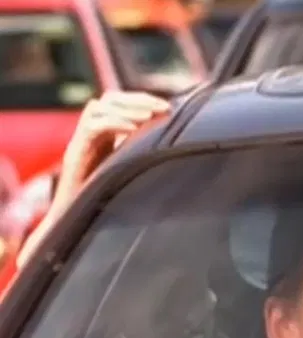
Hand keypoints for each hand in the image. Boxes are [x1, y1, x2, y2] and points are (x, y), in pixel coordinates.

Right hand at [53, 91, 170, 206]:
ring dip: (127, 108)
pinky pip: (91, 127)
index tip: (168, 107)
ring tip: (149, 115)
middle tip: (162, 107)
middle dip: (138, 100)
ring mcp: (80, 143)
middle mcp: (90, 136)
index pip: (120, 103)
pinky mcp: (74, 154)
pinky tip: (133, 128)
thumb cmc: (109, 205)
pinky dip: (113, 123)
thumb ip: (146, 157)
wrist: (75, 226)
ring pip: (98, 108)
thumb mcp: (132, 173)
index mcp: (105, 137)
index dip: (143, 100)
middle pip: (109, 100)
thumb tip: (181, 148)